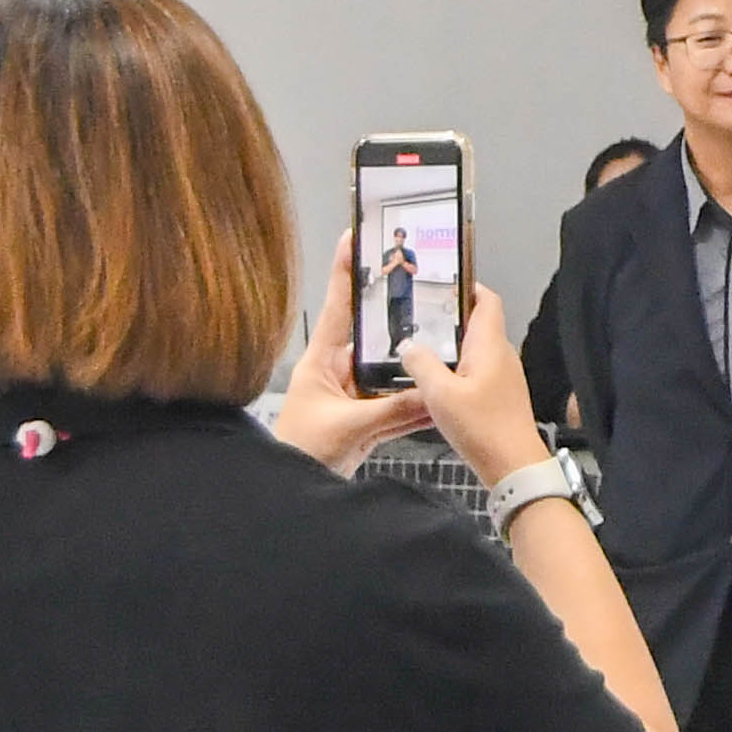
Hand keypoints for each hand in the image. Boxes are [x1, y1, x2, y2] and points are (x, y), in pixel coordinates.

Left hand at [273, 245, 431, 467]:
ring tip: (442, 349)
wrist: (289, 494)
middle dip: (398, 321)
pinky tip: (436, 401)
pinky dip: (413, 405)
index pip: (336, 307)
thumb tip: (430, 394)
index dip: (345, 272)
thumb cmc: (299, 454)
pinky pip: (394, 405)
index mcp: (320, 363)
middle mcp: (335, 374)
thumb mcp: (348, 426)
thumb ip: (393, 411)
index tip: (355, 238)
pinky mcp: (361, 421)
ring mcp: (349, 397)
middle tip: (423, 294)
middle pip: (372, 338)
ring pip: (388, 374)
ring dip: (411, 369)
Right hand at [404, 284, 554, 480]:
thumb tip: (408, 345)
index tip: (443, 282)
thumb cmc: (481, 427)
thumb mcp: (440, 394)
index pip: (487, 301)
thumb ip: (421, 364)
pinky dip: (458, 367)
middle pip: (480, 323)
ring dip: (453, 344)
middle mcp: (502, 355)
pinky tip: (437, 380)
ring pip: (477, 348)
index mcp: (490, 345)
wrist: (513, 465)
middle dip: (452, 316)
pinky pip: (478, 370)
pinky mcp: (501, 396)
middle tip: (420, 315)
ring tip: (421, 345)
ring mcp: (505, 376)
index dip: (468, 287)